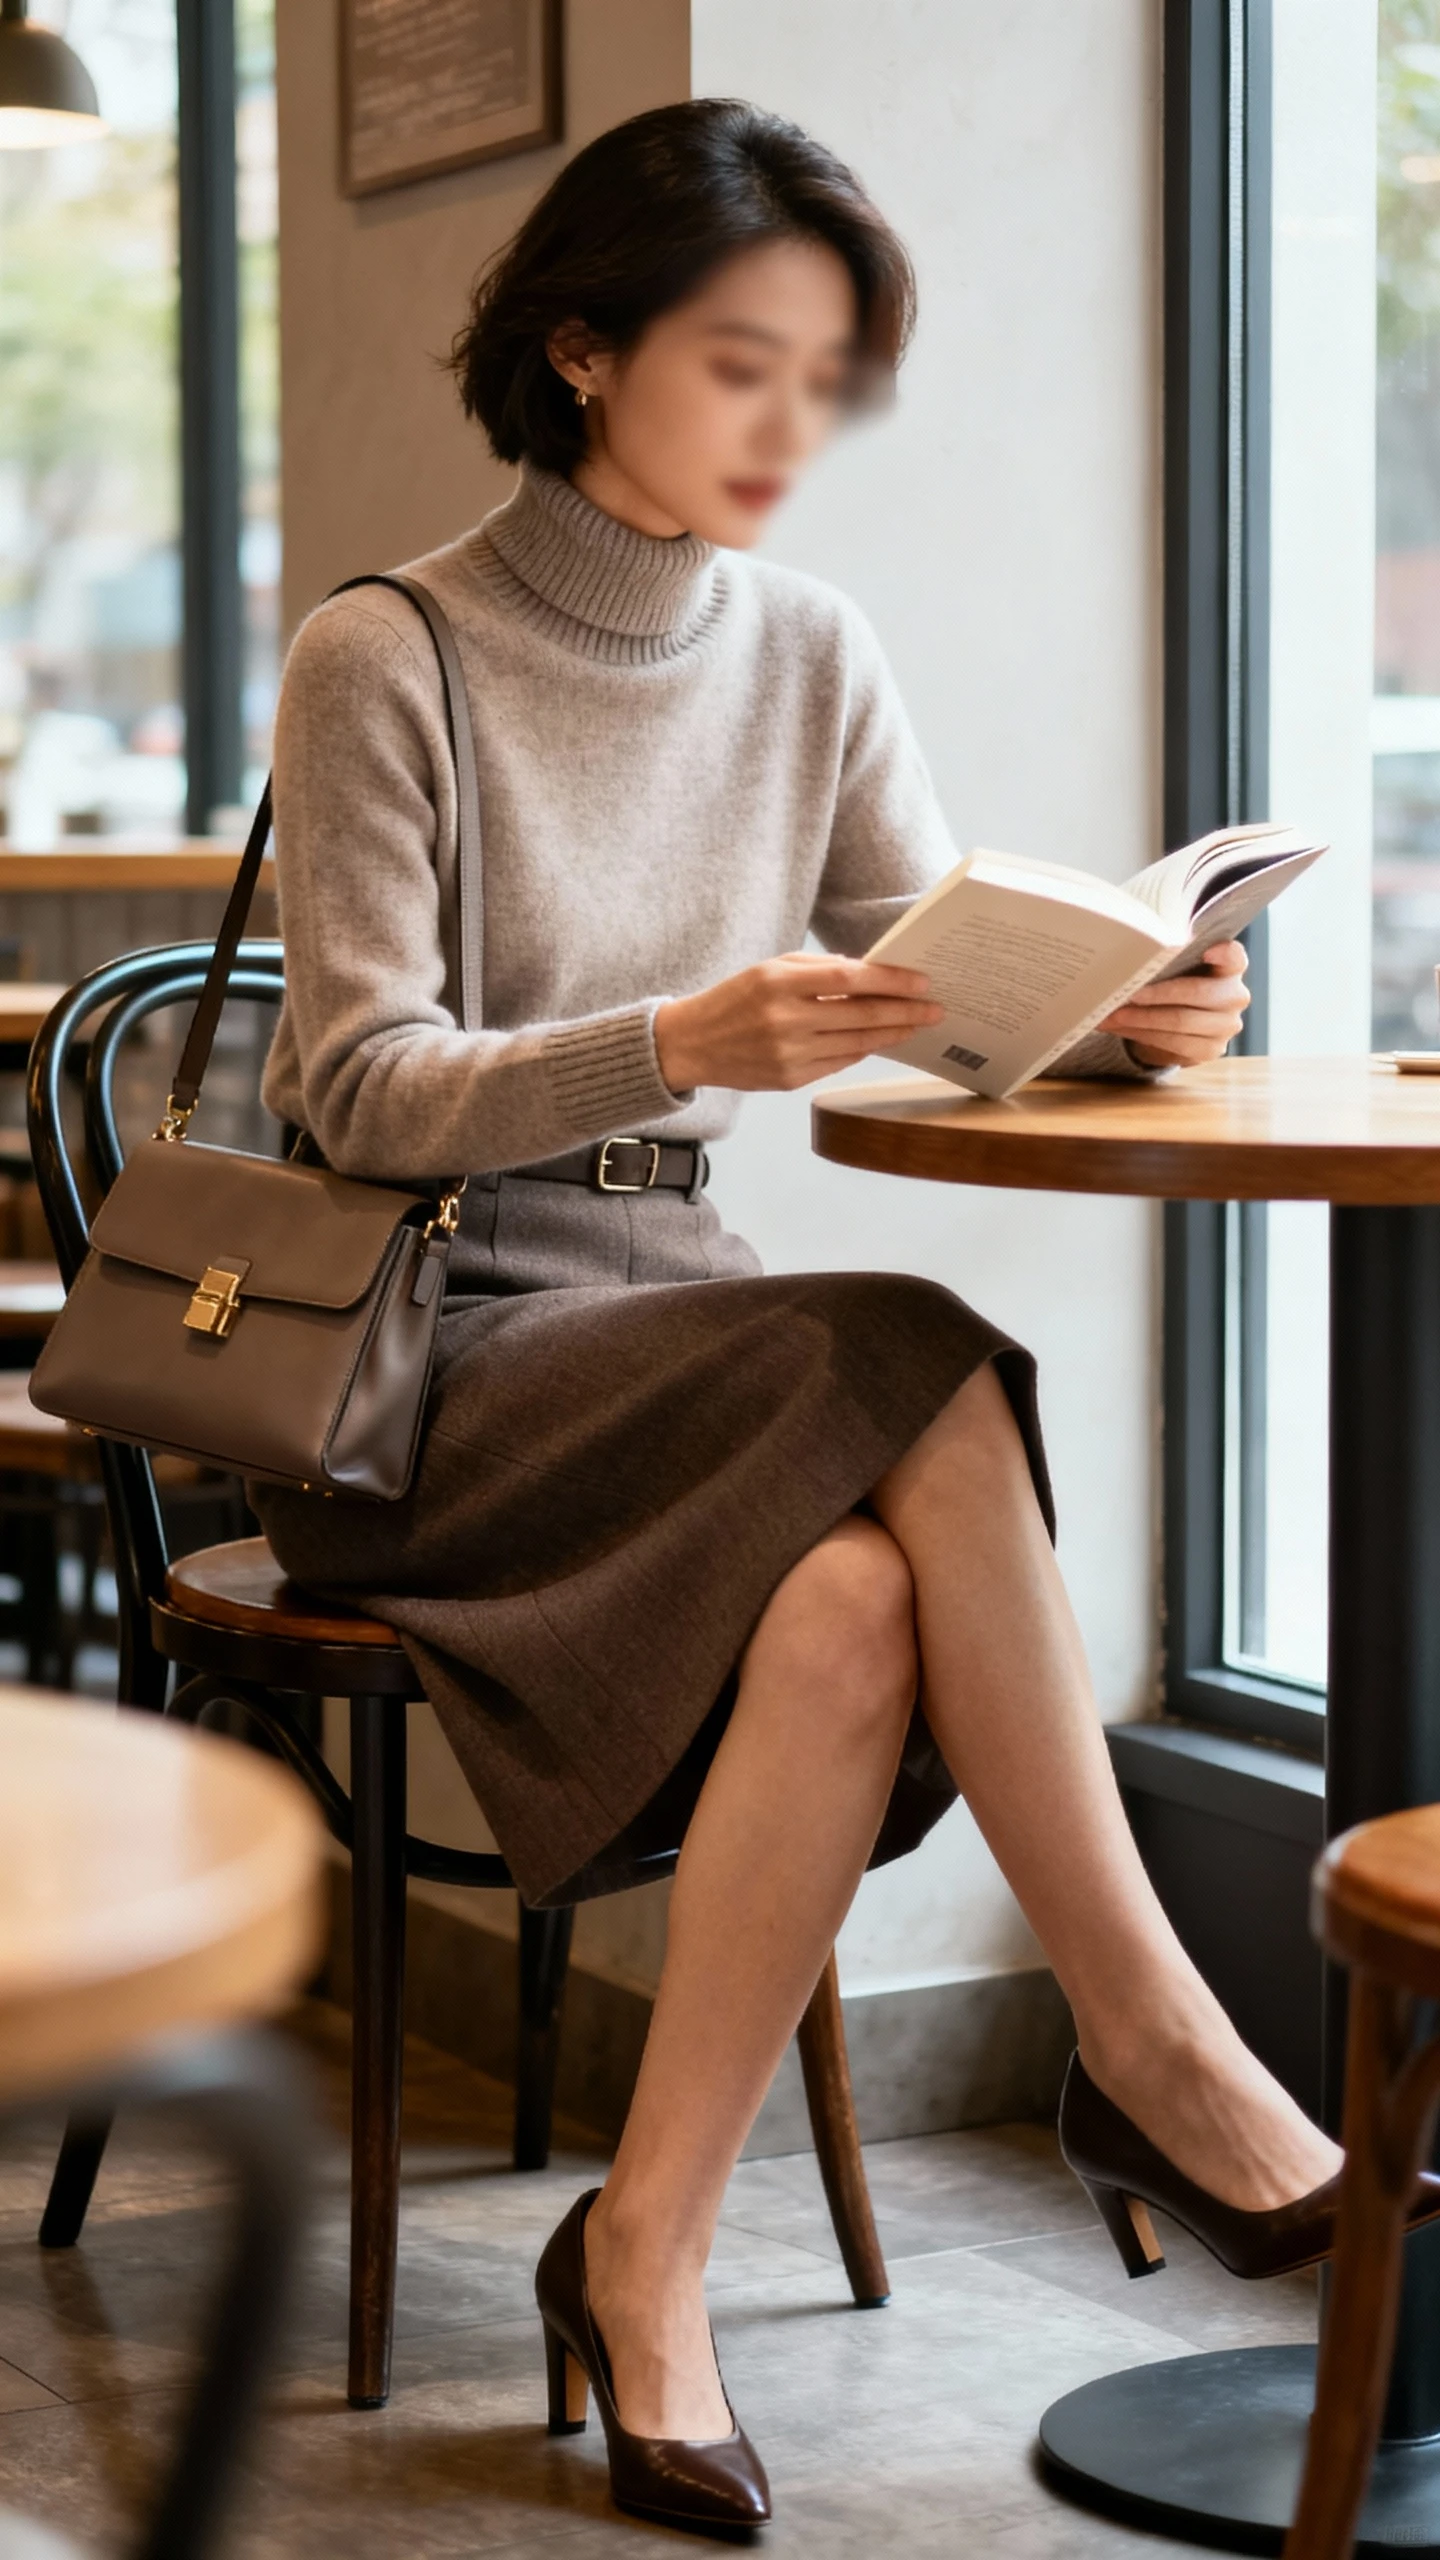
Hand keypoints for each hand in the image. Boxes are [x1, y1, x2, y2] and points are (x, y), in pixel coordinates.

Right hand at [654, 954, 942, 1093]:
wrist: (691, 1044)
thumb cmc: (735, 998)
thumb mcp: (769, 969)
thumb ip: (817, 969)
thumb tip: (868, 973)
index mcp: (779, 983)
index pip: (850, 979)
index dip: (891, 981)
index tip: (921, 982)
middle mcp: (786, 1020)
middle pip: (861, 1015)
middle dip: (905, 1012)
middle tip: (935, 1009)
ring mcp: (789, 1054)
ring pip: (857, 1043)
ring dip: (892, 1033)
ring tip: (916, 1025)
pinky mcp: (790, 1079)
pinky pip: (839, 1062)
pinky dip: (863, 1049)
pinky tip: (881, 1039)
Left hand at [1098, 939, 1250, 1068]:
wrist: (1183, 1022)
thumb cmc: (1179, 983)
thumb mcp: (1178, 968)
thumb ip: (1168, 961)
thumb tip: (1127, 963)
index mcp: (1231, 967)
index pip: (1234, 957)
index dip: (1224, 954)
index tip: (1208, 952)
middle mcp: (1236, 996)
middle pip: (1197, 992)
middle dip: (1158, 993)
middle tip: (1128, 993)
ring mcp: (1227, 1026)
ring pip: (1181, 1021)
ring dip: (1140, 1019)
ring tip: (1111, 1015)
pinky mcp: (1211, 1050)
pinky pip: (1172, 1043)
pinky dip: (1141, 1034)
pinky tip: (1120, 1028)